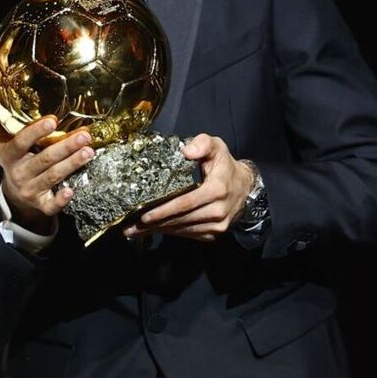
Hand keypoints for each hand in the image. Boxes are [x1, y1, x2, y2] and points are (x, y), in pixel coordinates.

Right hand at [0, 94, 93, 233]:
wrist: (14, 193)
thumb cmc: (11, 157)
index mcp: (8, 155)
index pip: (21, 143)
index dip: (35, 132)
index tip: (53, 120)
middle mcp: (18, 173)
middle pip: (44, 159)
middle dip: (65, 147)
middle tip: (84, 135)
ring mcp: (30, 189)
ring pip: (52, 176)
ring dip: (71, 164)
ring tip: (89, 151)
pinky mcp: (41, 205)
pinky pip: (51, 205)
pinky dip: (60, 199)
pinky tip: (72, 191)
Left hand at [124, 133, 253, 241]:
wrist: (245, 187)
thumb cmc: (224, 165)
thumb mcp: (216, 147)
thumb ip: (202, 143)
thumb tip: (187, 151)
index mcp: (217, 190)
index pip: (186, 203)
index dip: (164, 210)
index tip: (145, 215)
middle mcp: (218, 210)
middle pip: (181, 219)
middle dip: (155, 224)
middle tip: (131, 227)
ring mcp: (218, 225)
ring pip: (183, 229)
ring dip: (159, 230)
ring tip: (136, 231)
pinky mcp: (214, 233)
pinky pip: (189, 234)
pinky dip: (171, 232)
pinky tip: (155, 230)